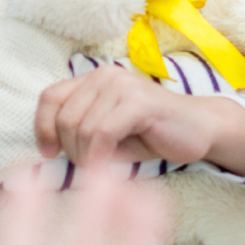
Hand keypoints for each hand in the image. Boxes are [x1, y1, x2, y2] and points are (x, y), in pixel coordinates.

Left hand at [33, 65, 244, 176]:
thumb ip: (80, 133)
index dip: (43, 127)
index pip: (50, 97)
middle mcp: (105, 75)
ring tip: (103, 168)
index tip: (50, 154)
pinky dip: (100, 156)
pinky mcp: (139, 102)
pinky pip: (102, 133)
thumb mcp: (108, 134)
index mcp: (94, 79)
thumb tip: (48, 151)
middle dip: (70, 150)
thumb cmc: (152, 135)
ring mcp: (123, 85)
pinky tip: (109, 167)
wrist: (201, 131)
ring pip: (82, 128)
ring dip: (87, 157)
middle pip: (65, 118)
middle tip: (88, 168)